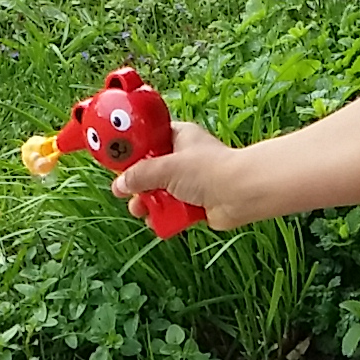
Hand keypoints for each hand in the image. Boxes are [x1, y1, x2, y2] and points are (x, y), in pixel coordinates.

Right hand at [117, 119, 251, 226]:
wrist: (242, 194)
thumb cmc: (209, 170)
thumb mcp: (166, 168)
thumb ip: (140, 176)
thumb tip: (120, 185)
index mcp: (179, 137)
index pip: (149, 139)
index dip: (132, 151)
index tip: (117, 163)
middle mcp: (184, 158)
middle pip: (151, 170)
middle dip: (138, 185)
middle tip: (125, 194)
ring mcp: (191, 181)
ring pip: (161, 192)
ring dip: (150, 204)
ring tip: (141, 211)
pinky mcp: (197, 203)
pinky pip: (174, 210)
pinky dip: (166, 217)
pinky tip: (158, 222)